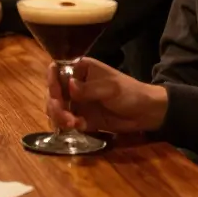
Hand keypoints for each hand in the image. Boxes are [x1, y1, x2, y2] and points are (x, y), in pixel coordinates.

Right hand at [46, 58, 167, 133]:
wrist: (145, 113)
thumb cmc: (130, 93)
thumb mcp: (110, 89)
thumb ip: (88, 89)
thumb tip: (69, 86)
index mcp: (81, 69)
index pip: (57, 71)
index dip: (52, 82)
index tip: (57, 95)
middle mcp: (74, 84)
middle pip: (53, 92)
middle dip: (55, 106)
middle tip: (65, 117)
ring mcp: (77, 102)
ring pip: (56, 108)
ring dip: (59, 117)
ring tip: (73, 124)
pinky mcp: (81, 118)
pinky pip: (66, 121)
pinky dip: (69, 125)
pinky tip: (80, 126)